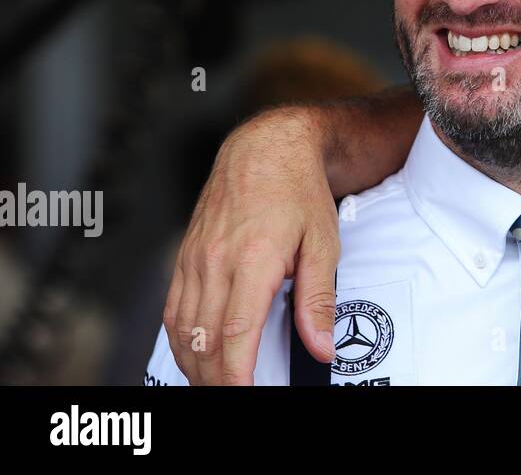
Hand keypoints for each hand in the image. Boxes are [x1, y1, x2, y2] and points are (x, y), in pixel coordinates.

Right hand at [163, 107, 340, 384]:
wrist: (266, 148)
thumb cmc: (300, 193)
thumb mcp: (324, 243)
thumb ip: (318, 299)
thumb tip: (320, 347)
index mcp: (252, 259)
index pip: (234, 334)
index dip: (236, 376)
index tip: (245, 396)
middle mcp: (215, 261)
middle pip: (203, 340)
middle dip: (215, 380)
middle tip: (236, 395)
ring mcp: (194, 258)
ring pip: (181, 329)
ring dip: (195, 365)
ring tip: (216, 384)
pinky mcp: (185, 255)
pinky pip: (173, 308)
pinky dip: (180, 339)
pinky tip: (196, 354)